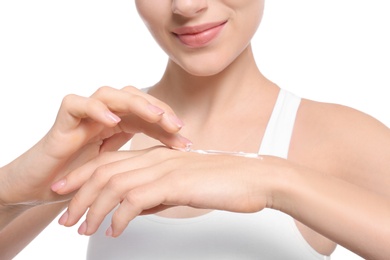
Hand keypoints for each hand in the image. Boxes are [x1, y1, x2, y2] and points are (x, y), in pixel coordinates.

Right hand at [0, 86, 190, 206]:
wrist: (48, 186)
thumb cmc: (85, 176)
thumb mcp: (121, 167)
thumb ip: (144, 156)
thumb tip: (179, 156)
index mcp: (121, 122)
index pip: (148, 114)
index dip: (168, 124)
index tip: (186, 141)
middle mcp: (105, 113)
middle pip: (135, 98)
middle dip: (158, 110)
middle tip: (177, 126)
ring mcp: (86, 112)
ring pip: (111, 94)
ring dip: (135, 103)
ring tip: (155, 117)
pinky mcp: (64, 117)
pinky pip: (79, 103)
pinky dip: (96, 109)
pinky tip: (113, 121)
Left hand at [54, 146, 276, 236]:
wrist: (256, 177)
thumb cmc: (225, 182)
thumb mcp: (184, 187)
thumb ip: (158, 194)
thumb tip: (136, 210)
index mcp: (157, 156)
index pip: (110, 161)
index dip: (84, 176)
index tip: (66, 192)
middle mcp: (156, 158)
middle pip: (104, 171)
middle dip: (78, 194)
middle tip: (64, 216)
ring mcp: (165, 168)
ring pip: (114, 185)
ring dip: (94, 209)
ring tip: (83, 229)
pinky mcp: (175, 183)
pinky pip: (136, 200)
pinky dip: (120, 217)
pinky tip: (114, 231)